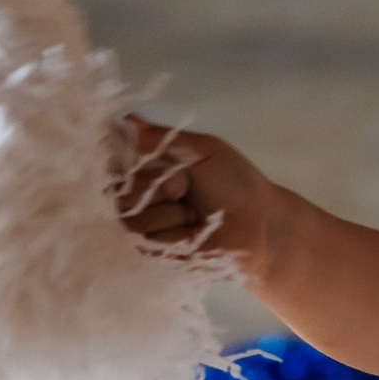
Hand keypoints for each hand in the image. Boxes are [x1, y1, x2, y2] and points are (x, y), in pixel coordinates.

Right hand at [116, 117, 275, 264]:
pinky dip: (175, 238)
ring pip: (132, 224)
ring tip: (195, 217)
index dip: (128, 170)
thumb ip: (165, 138)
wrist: (263, 226)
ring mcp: (149, 233)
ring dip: (169, 216)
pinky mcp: (157, 260)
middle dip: (153, 190)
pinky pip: (148, 246)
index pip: (115, 171)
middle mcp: (143, 204)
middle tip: (183, 190)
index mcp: (151, 174)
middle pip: (118, 198)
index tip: (158, 168)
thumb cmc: (237, 184)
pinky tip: (194, 237)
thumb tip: (127, 119)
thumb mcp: (206, 150)